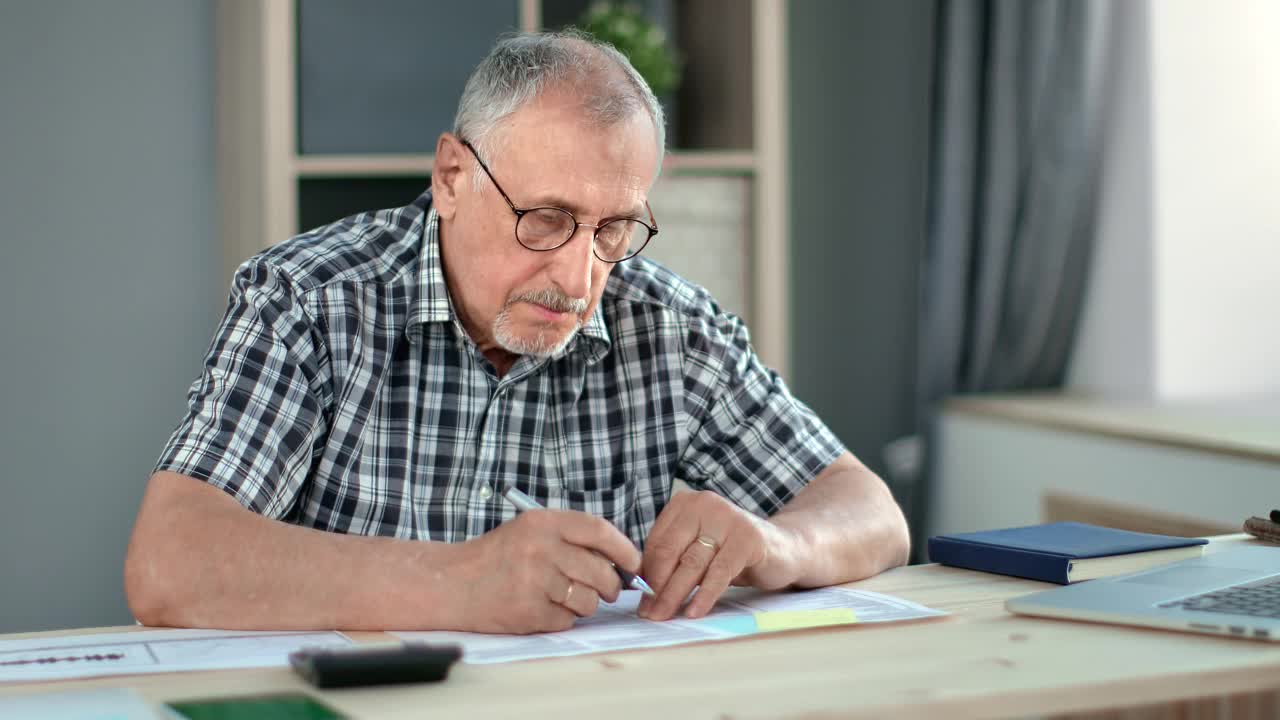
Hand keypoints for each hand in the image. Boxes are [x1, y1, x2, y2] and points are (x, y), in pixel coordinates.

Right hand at [454, 510, 640, 633]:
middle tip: (608, 590)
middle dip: (610, 586)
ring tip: (562, 597)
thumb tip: (620, 561)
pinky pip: (566, 620)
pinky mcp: (529, 611)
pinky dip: (560, 619)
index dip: (624, 549)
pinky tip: (541, 608)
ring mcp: (535, 581)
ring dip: (584, 604)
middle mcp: (541, 548)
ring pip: (588, 600)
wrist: (453, 583)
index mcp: (543, 522)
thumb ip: (571, 538)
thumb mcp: (531, 530)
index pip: (599, 530)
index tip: (633, 563)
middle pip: (600, 571)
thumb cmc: (498, 557)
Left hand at [638, 490, 799, 620]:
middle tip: (649, 614)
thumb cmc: (733, 553)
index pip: (656, 542)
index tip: (641, 601)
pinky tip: (694, 612)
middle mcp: (704, 504)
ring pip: (691, 563)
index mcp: (685, 503)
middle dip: (657, 587)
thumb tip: (642, 592)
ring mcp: (727, 518)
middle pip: (670, 552)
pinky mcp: (747, 537)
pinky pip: (719, 572)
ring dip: (674, 594)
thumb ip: (674, 561)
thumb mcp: (699, 551)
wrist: (784, 548)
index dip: (646, 575)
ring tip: (664, 616)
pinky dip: (704, 596)